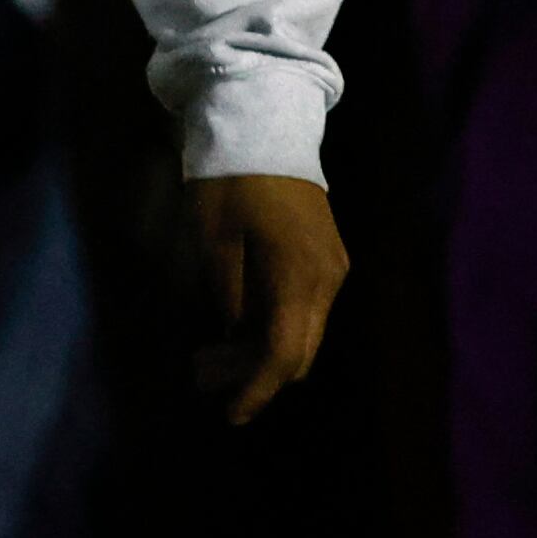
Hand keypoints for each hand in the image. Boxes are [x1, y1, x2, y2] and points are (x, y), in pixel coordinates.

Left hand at [189, 175, 348, 424]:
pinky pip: (307, 309)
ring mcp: (333, 268)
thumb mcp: (214, 239)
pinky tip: (239, 322)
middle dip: (255, 375)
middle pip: (298, 352)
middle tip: (203, 376)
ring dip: (264, 350)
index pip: (282, 355)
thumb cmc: (229, 179)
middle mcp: (326, 280)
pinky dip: (276, 325)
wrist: (266, 123)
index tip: (230, 414)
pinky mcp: (329, 256)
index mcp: (296, 276)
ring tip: (211, 353)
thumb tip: (236, 342)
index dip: (256, 390)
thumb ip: (229, 297)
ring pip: (304, 333)